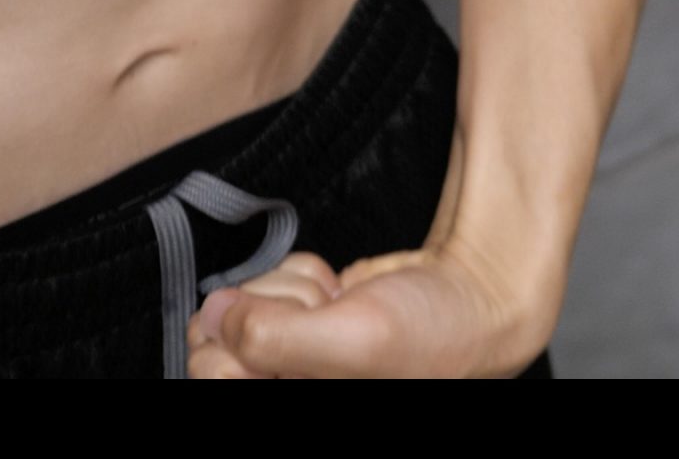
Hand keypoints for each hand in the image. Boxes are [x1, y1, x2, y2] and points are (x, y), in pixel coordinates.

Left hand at [184, 243, 546, 378]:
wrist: (471, 297)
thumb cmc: (430, 337)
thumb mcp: (352, 343)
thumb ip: (273, 337)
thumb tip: (214, 316)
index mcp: (286, 401)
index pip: (208, 374)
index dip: (236, 349)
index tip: (286, 343)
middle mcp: (280, 383)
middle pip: (215, 335)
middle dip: (271, 310)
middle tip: (321, 319)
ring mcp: (284, 353)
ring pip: (241, 301)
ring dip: (292, 290)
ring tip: (338, 307)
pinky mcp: (295, 316)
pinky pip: (268, 283)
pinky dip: (301, 278)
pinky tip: (336, 295)